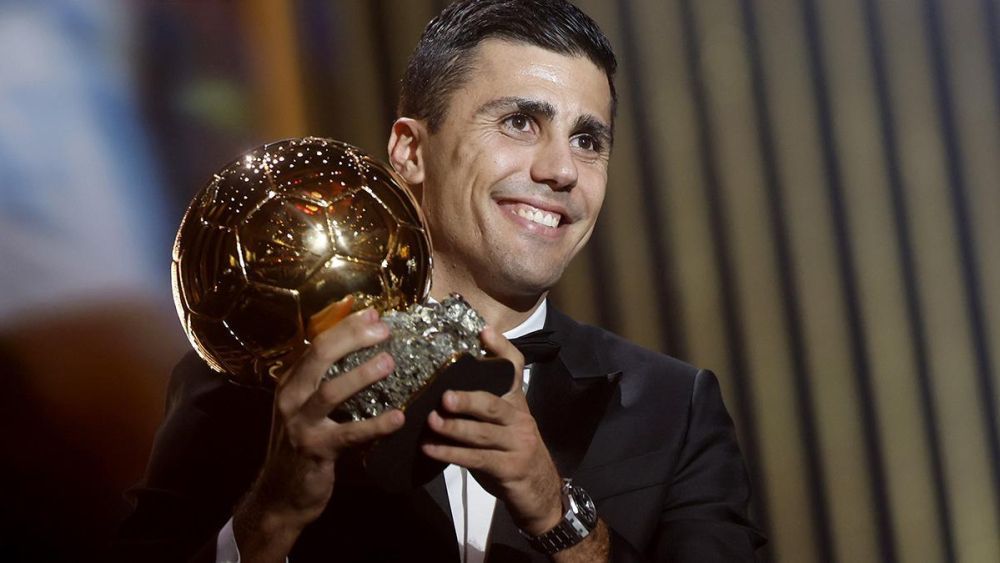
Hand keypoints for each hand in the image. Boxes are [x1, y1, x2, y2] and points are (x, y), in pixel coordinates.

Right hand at [234, 308, 404, 561]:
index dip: (345, 326)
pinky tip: (398, 418)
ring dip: (361, 375)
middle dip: (352, 338)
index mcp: (290, 383)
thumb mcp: (304, 409)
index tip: (374, 313)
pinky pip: (348, 434)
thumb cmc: (300, 447)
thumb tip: (361, 353)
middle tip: (384, 329)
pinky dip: (375, 425)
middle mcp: (290, 398)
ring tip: (389, 362)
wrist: (280, 496)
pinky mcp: (315, 449)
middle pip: (320, 357)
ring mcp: (300, 424)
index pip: (316, 344)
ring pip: (330, 391)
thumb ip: (323, 383)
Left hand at [421, 326, 563, 534]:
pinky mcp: (509, 469)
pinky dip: (451, 454)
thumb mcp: (502, 424)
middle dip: (468, 399)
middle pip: (494, 404)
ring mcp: (517, 444)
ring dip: (454, 428)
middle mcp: (519, 419)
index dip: (500, 349)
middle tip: (445, 396)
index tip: (483, 331)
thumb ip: (482, 406)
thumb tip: (442, 387)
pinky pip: (477, 460)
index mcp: (516, 402)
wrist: (539, 490)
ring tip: (431, 422)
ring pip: (483, 433)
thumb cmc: (511, 450)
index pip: (514, 369)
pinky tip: (431, 449)